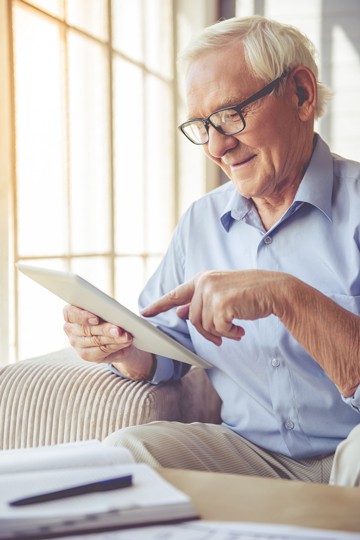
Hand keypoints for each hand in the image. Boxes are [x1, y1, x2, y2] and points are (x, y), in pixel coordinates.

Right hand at [63, 304, 132, 362]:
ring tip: (126, 337)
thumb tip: (115, 315)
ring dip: (113, 339)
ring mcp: (76, 343)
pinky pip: (101, 351)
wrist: (112, 334)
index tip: (96, 319)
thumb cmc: (107, 316)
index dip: (83, 316)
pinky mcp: (85, 355)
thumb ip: (107, 310)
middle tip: (118, 330)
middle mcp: (70, 328)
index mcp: (71, 312)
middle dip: (105, 329)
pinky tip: (125, 342)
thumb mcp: (106, 310)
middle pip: (87, 329)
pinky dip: (115, 346)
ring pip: (96, 341)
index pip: (70, 313)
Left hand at [141, 270, 284, 344]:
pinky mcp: (221, 303)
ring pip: (205, 326)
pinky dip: (230, 333)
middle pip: (193, 319)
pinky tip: (241, 327)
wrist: (274, 290)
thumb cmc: (250, 293)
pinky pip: (218, 329)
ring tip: (236, 327)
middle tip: (223, 335)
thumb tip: (180, 313)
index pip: (176, 294)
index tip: (145, 312)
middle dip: (208, 332)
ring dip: (222, 333)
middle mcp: (204, 282)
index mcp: (202, 278)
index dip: (159, 304)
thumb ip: (200, 301)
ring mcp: (212, 292)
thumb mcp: (221, 293)